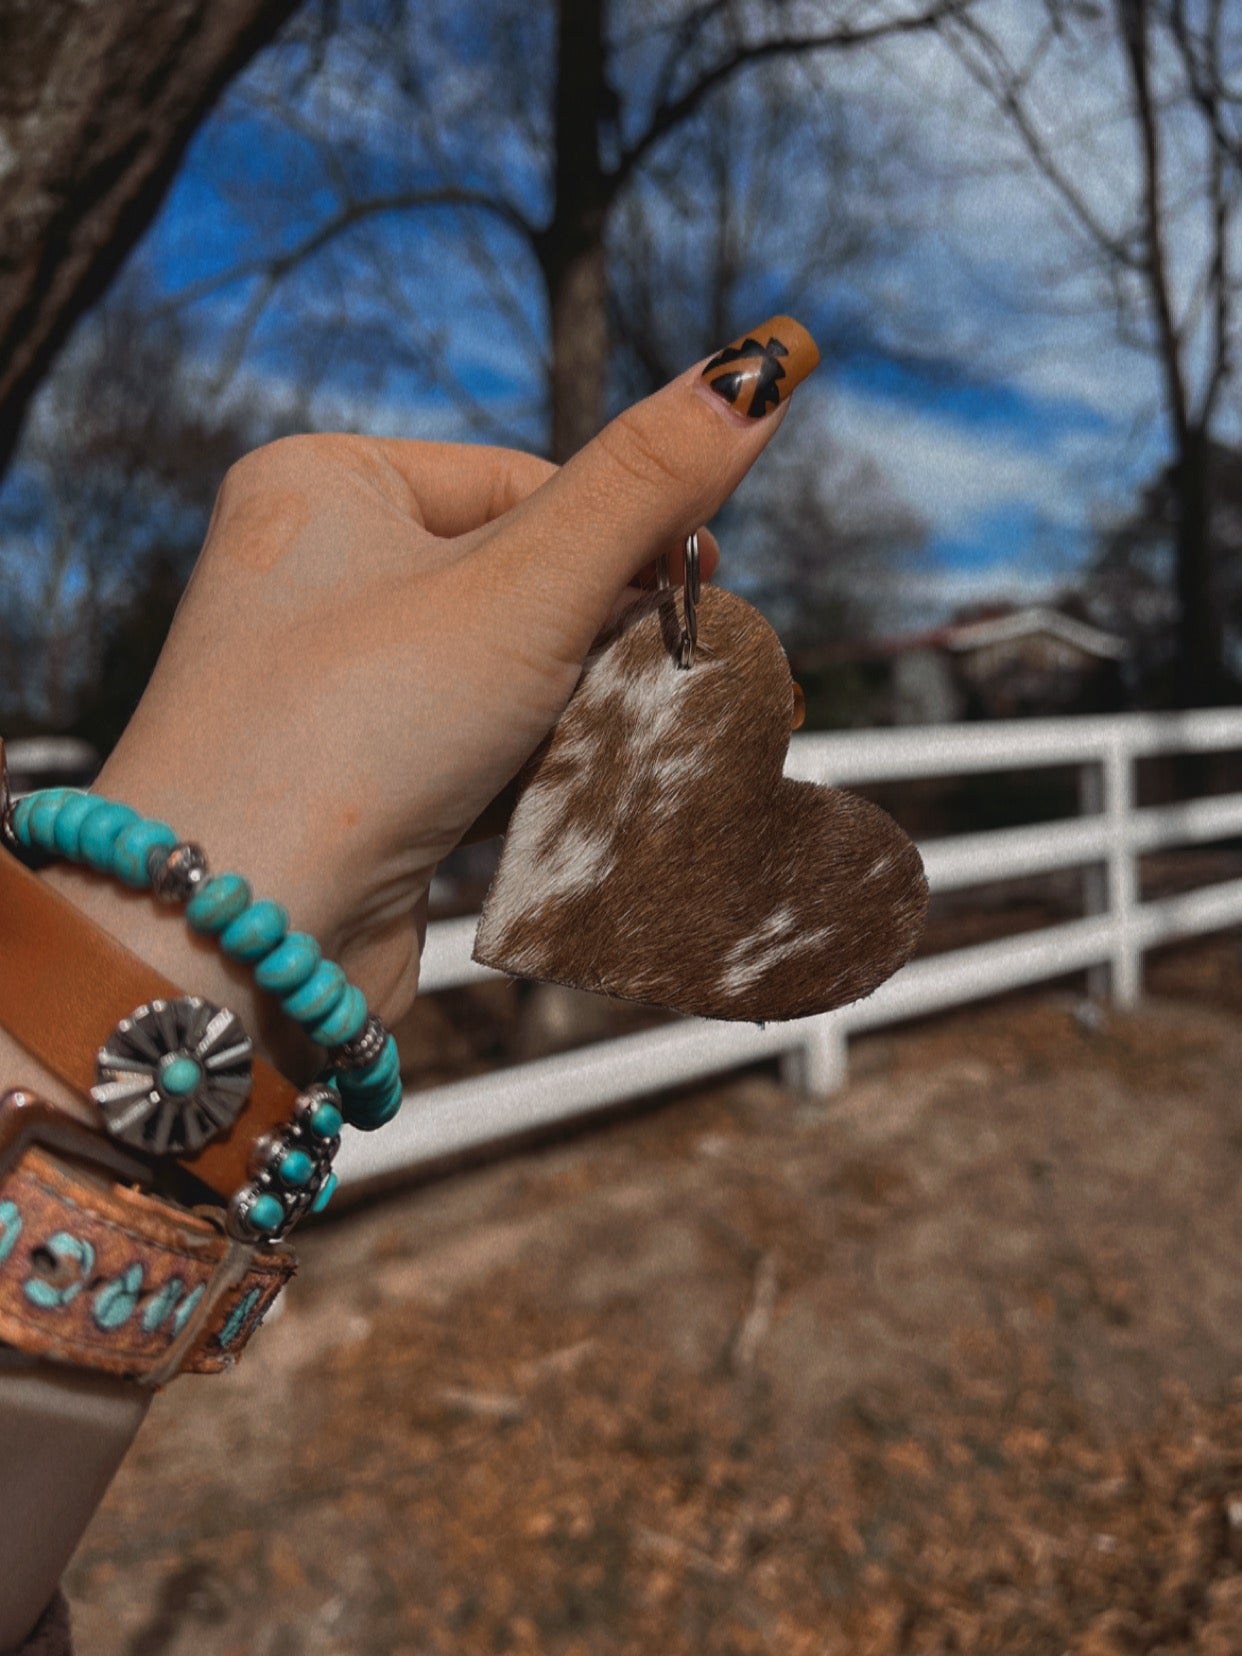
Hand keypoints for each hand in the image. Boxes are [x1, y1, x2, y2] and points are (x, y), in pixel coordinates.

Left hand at [35, 317, 818, 1085]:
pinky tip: (558, 802)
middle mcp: (314, 576)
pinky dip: (532, 773)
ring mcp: (330, 687)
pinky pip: (475, 754)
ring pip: (505, 675)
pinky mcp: (353, 787)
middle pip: (519, 579)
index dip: (624, 533)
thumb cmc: (351, 730)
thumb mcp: (523, 587)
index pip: (522, 480)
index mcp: (326, 483)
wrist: (227, 940)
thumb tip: (763, 366)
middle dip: (603, 632)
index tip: (703, 584)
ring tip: (611, 748)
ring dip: (577, 711)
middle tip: (672, 671)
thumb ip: (645, 485)